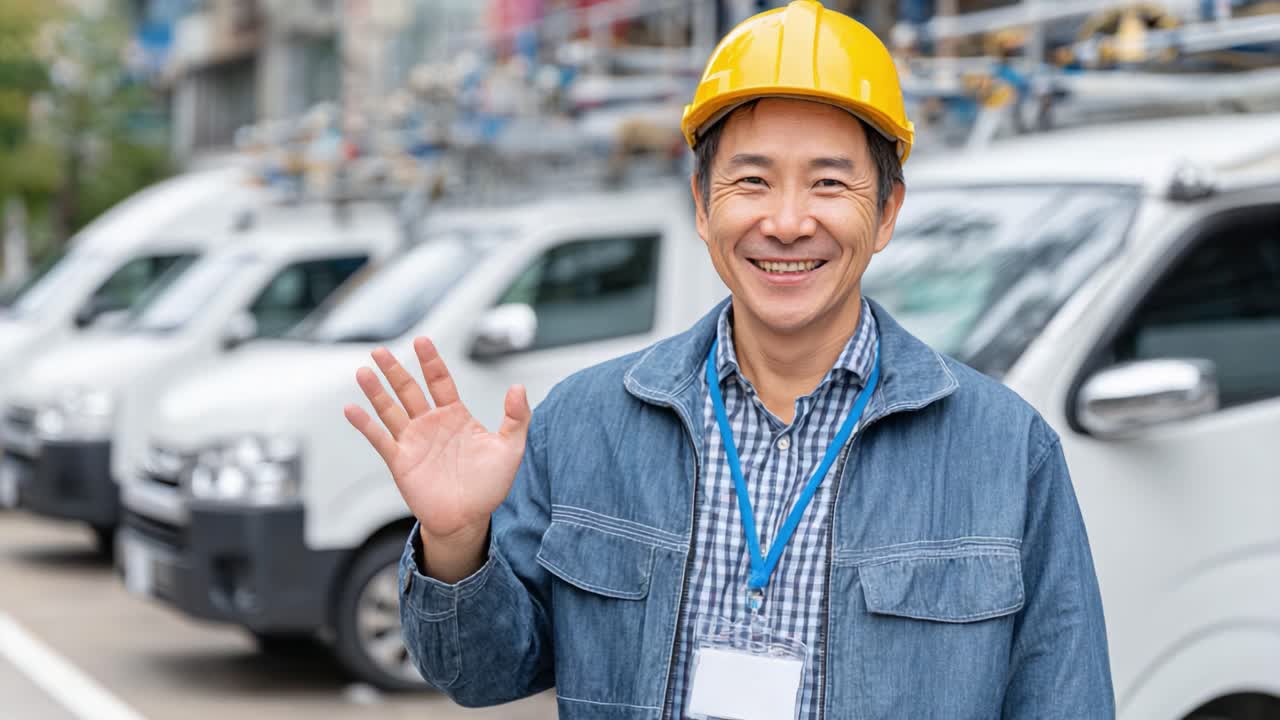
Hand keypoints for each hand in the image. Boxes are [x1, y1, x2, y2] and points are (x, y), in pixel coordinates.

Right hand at [344, 337, 529, 579]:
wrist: (469, 520)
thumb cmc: (490, 486)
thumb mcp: (510, 449)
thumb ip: (517, 418)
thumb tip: (518, 388)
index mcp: (455, 416)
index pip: (440, 381)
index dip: (431, 361)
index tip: (422, 341)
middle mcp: (431, 424)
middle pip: (409, 390)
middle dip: (395, 370)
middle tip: (380, 350)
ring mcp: (413, 441)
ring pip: (390, 410)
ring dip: (376, 391)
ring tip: (364, 371)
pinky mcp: (400, 461)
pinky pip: (379, 439)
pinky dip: (365, 424)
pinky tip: (352, 409)